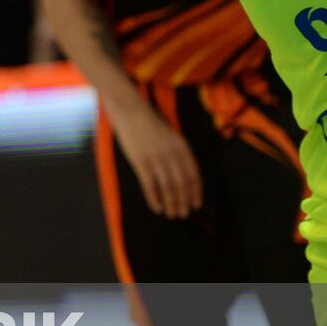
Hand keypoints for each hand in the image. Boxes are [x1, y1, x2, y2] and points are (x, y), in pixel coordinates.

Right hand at [109, 104, 202, 219]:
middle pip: (182, 184)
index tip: (196, 204)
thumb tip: (187, 173)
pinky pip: (150, 185)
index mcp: (182, 147)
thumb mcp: (172, 136)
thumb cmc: (150, 124)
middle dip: (184, 202)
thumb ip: (180, 153)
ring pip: (168, 187)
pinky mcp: (141, 162)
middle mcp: (172, 154)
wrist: (130, 111)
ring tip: (172, 214)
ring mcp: (156, 158)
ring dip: (171, 203)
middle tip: (183, 214)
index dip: (196, 192)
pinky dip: (155, 199)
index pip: (194, 175)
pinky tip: (157, 208)